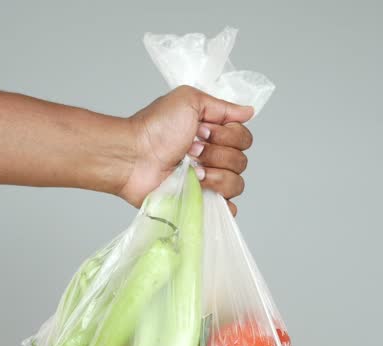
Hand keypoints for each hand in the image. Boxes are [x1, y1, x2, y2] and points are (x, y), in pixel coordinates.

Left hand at [121, 86, 254, 215]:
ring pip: (237, 183)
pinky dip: (220, 199)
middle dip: (217, 153)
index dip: (227, 134)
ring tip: (190, 168)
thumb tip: (249, 111)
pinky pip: (229, 208)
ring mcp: (208, 181)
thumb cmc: (155, 127)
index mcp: (213, 135)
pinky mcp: (200, 202)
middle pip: (242, 160)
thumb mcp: (189, 100)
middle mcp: (213, 158)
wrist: (133, 156)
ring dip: (214, 173)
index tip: (201, 130)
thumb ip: (222, 106)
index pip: (244, 138)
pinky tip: (201, 187)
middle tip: (191, 148)